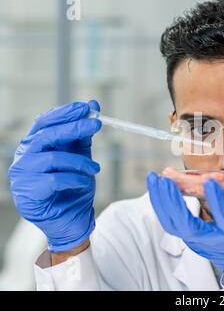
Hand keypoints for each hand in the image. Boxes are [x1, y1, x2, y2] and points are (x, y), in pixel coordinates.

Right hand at [8, 100, 101, 252]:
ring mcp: (23, 176)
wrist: (72, 220)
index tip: (87, 106)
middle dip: (74, 127)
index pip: (45, 121)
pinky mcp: (28, 193)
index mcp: (35, 145)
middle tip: (96, 124)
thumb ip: (83, 135)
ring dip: (80, 162)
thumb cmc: (74, 187)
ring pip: (53, 158)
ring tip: (96, 169)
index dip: (65, 112)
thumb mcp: (81, 157)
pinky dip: (75, 179)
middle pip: (47, 135)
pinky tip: (84, 183)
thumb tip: (93, 106)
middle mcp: (25, 157)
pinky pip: (55, 180)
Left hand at [146, 169, 223, 284]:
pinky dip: (160, 205)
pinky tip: (155, 186)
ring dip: (161, 202)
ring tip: (154, 178)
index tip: (211, 181)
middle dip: (175, 204)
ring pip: (174, 225)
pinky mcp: (188, 237)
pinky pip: (170, 224)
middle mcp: (214, 239)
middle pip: (189, 227)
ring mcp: (198, 240)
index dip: (219, 203)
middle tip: (166, 180)